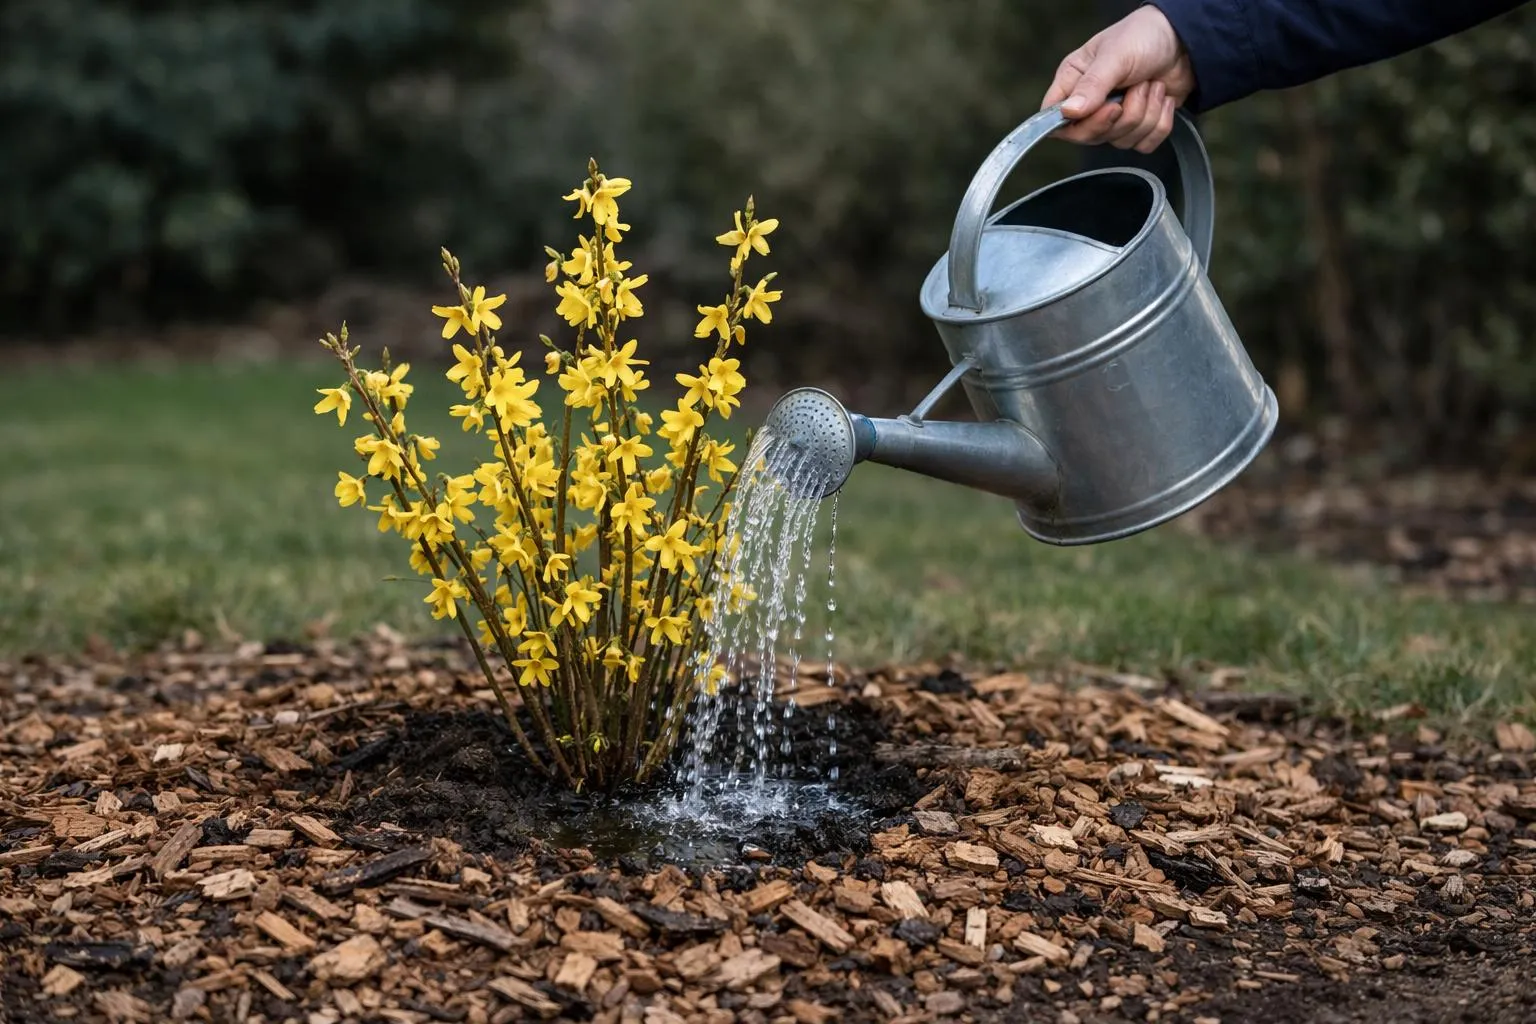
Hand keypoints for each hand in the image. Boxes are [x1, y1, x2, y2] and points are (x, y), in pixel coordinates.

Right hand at [1040, 5, 1194, 152]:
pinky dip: (1160, 123)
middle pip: (1091, 136)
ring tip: (1151, 84)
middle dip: (1123, 115)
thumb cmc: (1144, 36)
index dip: (1078, 124)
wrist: (1185, 40)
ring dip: (1146, 112)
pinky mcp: (1138, 127)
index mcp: (1074, 82)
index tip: (1108, 109)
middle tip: (1136, 87)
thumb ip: (1092, 85)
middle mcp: (1090, 103)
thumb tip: (1068, 112)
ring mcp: (1114, 118)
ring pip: (1121, 141)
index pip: (1055, 120)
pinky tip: (1162, 98)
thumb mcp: (1116, 55)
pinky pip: (1143, 144)